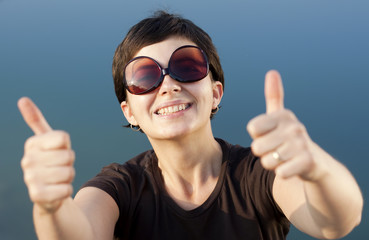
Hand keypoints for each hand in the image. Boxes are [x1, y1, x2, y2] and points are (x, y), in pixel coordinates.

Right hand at [18, 97, 74, 212]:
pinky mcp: (36, 196)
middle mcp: (27, 160)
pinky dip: (67, 190)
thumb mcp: (48, 141)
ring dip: (69, 177)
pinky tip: (57, 191)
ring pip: (69, 172)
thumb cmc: (52, 161)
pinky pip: (66, 189)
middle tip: (60, 167)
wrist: (48, 193)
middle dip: (70, 163)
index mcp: (32, 143)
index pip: (63, 138)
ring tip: (58, 179)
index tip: (58, 150)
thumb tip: (22, 99)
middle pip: (68, 155)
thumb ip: (36, 120)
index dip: (66, 146)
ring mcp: (30, 178)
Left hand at [247, 70, 317, 179]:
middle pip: (256, 147)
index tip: (269, 135)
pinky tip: (291, 167)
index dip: (257, 137)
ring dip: (272, 164)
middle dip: (263, 153)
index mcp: (283, 115)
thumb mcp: (281, 117)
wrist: (315, 161)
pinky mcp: (307, 161)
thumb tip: (272, 72)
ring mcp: (301, 143)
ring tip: (284, 158)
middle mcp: (293, 126)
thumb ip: (274, 96)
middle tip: (277, 150)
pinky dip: (282, 173)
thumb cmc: (290, 137)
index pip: (252, 129)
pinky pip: (280, 172)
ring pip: (266, 162)